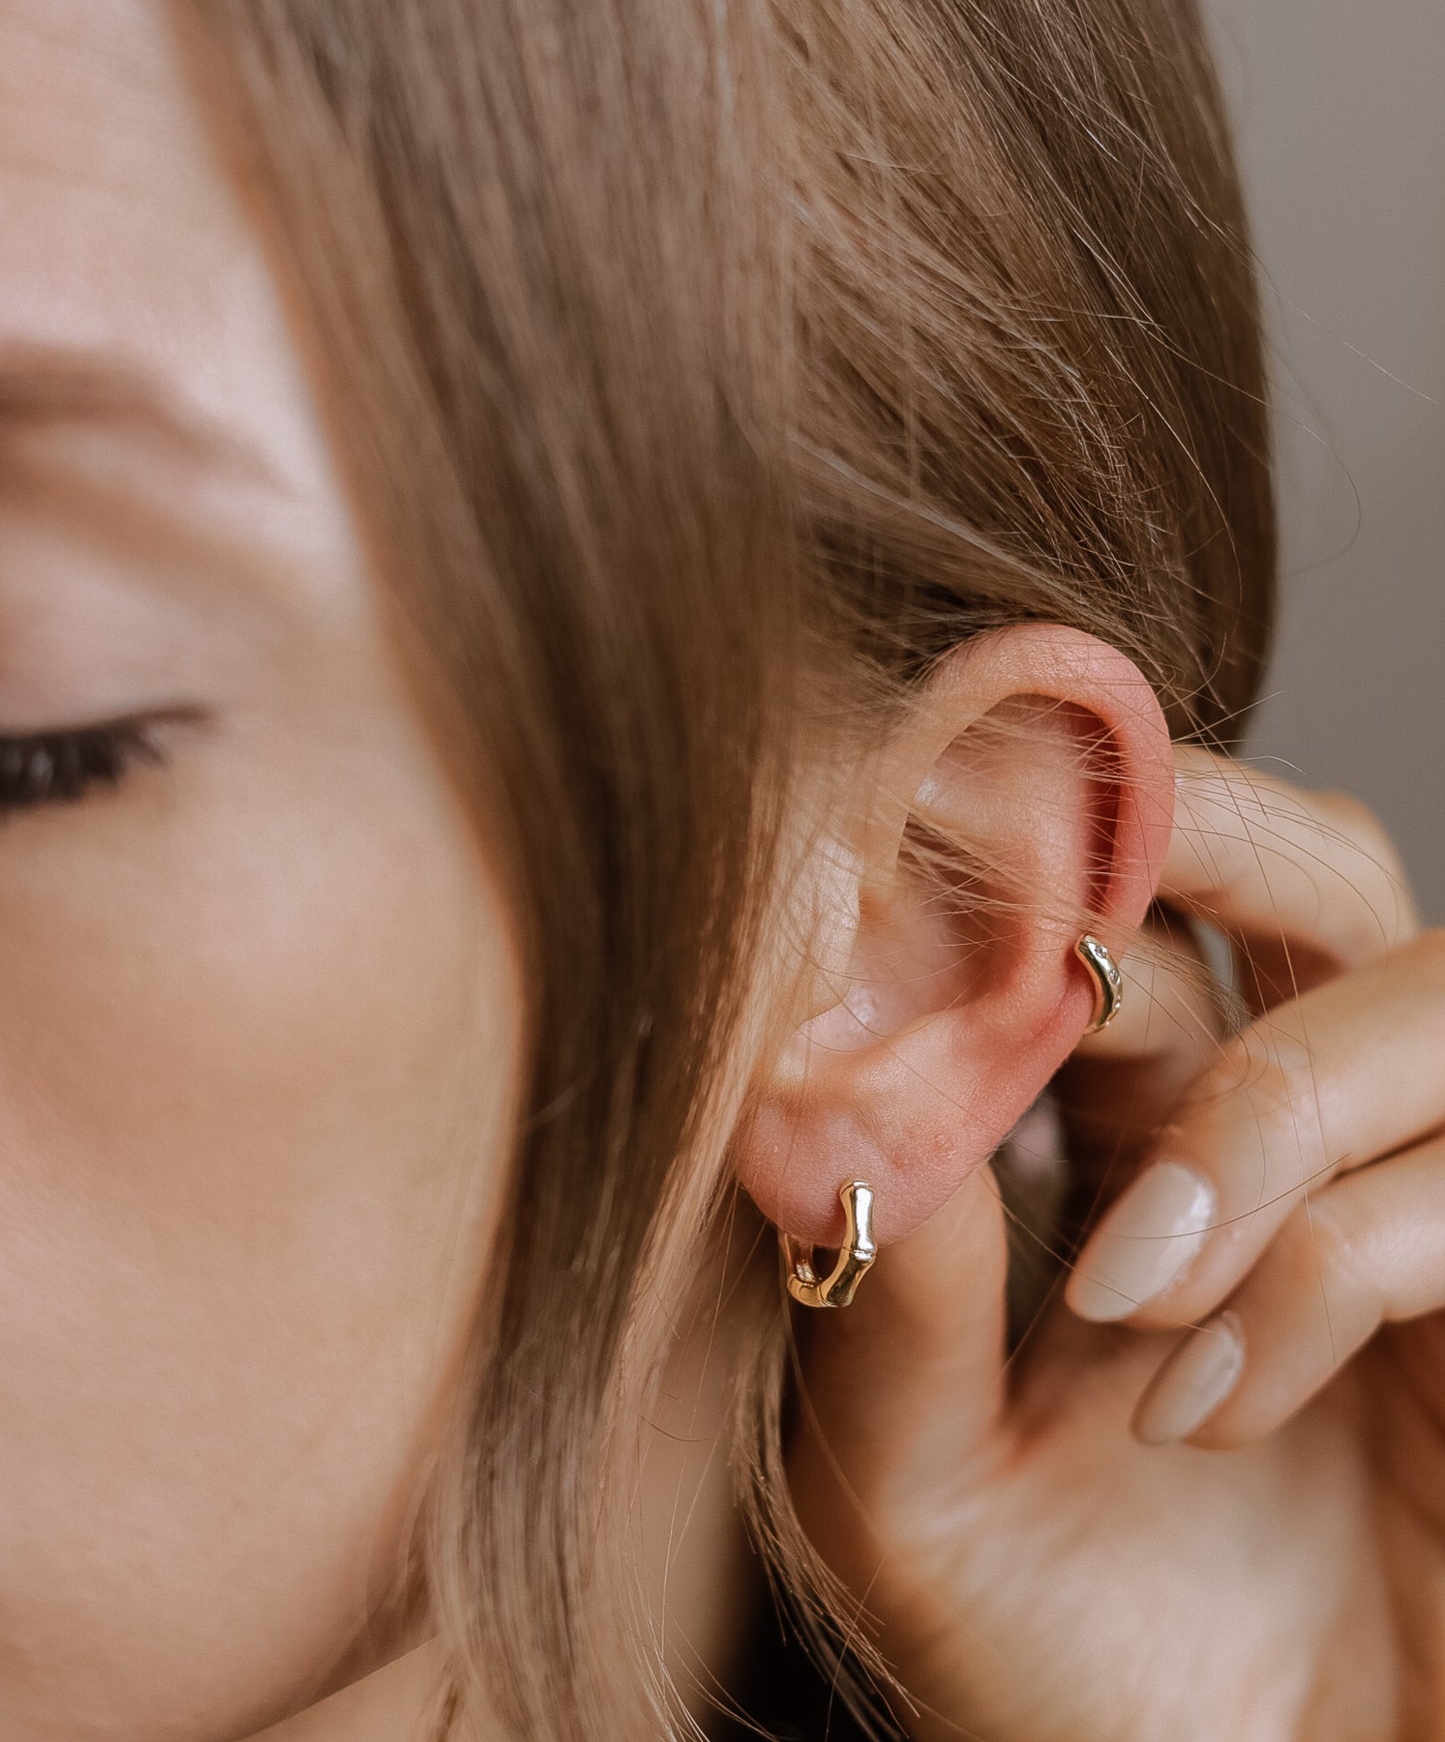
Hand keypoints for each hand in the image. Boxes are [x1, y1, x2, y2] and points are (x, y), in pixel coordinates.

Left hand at [787, 750, 1440, 1741]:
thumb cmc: (1051, 1652)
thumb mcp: (912, 1469)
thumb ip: (888, 1277)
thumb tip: (824, 1079)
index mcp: (1132, 1124)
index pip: (1133, 899)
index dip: (1056, 839)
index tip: (946, 813)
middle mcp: (1289, 1132)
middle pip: (1319, 867)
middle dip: (1216, 833)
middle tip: (1093, 892)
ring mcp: (1420, 1204)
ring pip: (1422, 999)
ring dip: (1268, 1108)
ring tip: (1134, 1289)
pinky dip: (1328, 1260)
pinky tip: (1205, 1404)